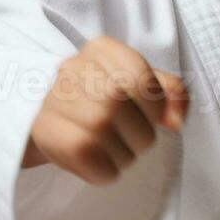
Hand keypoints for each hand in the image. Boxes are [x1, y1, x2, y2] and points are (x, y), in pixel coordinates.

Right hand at [23, 35, 187, 184]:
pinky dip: (102, 170)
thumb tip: (176, 120)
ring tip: (114, 153)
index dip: (154, 107)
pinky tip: (101, 165)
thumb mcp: (140, 88)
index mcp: (101, 50)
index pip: (140, 77)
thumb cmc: (103, 104)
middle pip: (120, 103)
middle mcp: (74, 67)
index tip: (151, 118)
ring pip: (100, 129)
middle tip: (132, 141)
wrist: (54, 123)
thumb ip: (170, 93)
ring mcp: (55, 98)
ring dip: (121, 155)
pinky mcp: (44, 130)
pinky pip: (83, 154)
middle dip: (139, 134)